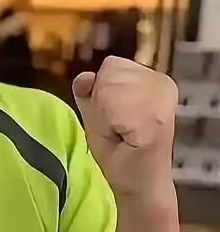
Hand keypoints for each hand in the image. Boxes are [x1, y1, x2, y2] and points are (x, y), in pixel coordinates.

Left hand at [73, 56, 178, 231]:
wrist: (136, 183)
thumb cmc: (118, 147)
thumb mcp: (95, 110)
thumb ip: (88, 89)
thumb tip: (85, 76)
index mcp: (151, 76)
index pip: (111, 64)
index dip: (102, 90)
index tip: (115, 114)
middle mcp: (161, 81)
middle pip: (109, 74)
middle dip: (103, 101)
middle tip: (118, 126)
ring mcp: (162, 98)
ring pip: (109, 89)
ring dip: (106, 114)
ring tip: (121, 132)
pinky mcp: (157, 116)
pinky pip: (113, 108)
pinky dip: (111, 125)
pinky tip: (125, 137)